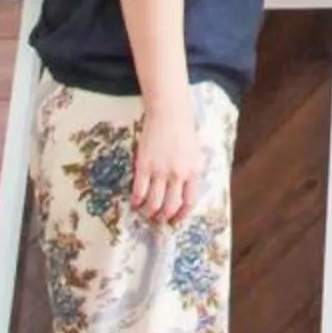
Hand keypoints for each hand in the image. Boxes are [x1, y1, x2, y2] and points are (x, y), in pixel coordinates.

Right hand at [131, 98, 205, 226]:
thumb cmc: (184, 131)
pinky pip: (139, 190)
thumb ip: (192, 173)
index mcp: (193, 172)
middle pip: (170, 206)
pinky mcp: (143, 165)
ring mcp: (160, 170)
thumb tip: (185, 193)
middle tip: (159, 220)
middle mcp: (177, 174)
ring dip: (149, 212)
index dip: (182, 215)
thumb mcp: (195, 153)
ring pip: (153, 202)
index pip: (189, 202)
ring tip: (146, 213)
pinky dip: (137, 200)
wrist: (169, 112)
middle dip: (164, 217)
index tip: (176, 220)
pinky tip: (135, 202)